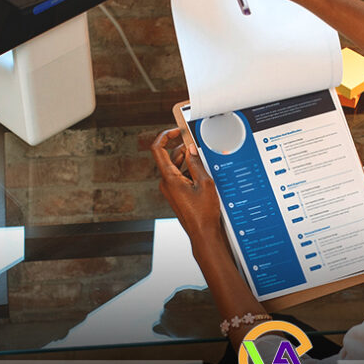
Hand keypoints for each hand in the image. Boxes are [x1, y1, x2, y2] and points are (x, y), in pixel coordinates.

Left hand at [151, 128, 223, 243]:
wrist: (203, 233)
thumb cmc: (203, 213)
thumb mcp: (204, 183)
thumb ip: (196, 163)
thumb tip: (190, 148)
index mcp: (169, 178)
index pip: (158, 149)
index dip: (165, 136)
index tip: (176, 130)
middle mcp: (166, 183)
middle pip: (169, 157)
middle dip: (182, 148)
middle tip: (197, 143)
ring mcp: (170, 189)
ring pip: (175, 166)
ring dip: (187, 159)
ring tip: (203, 158)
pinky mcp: (176, 194)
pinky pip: (179, 176)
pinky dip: (189, 170)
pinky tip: (202, 172)